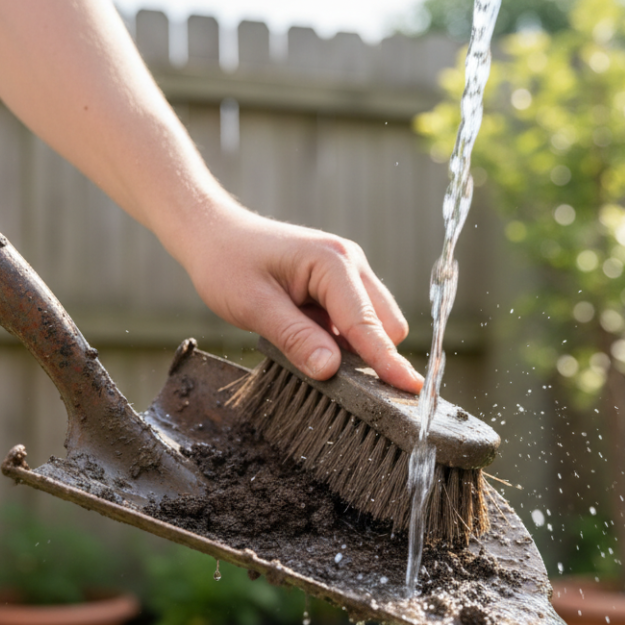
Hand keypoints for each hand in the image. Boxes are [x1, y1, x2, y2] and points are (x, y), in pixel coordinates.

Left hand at [181, 206, 423, 394]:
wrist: (214, 235)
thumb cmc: (228, 264)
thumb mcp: (254, 306)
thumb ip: (294, 338)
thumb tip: (331, 371)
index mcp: (332, 262)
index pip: (367, 322)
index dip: (386, 360)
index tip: (410, 389)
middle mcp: (350, 263)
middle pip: (386, 324)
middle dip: (374, 356)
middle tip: (341, 386)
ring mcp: (347, 273)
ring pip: (375, 323)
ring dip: (355, 348)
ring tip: (307, 352)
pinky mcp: (338, 286)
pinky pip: (355, 322)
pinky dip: (342, 341)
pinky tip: (309, 342)